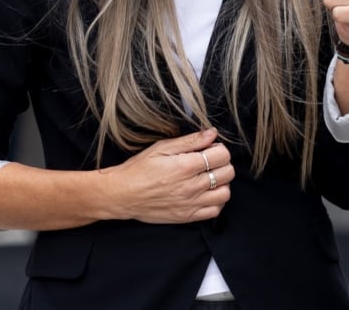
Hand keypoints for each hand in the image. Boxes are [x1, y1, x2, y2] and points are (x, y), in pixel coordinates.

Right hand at [98, 129, 233, 223]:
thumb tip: (212, 133)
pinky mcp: (187, 216)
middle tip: (210, 162)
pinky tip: (206, 194)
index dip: (219, 149)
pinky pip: (215, 211)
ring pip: (225, 193)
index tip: (210, 149)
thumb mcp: (162, 148)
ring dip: (222, 183)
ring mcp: (190, 204)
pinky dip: (216, 202)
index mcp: (186, 166)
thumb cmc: (138, 169)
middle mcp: (191, 186)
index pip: (222, 155)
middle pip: (228, 173)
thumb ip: (190, 141)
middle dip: (223, 164)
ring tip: (210, 178)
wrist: (121, 195)